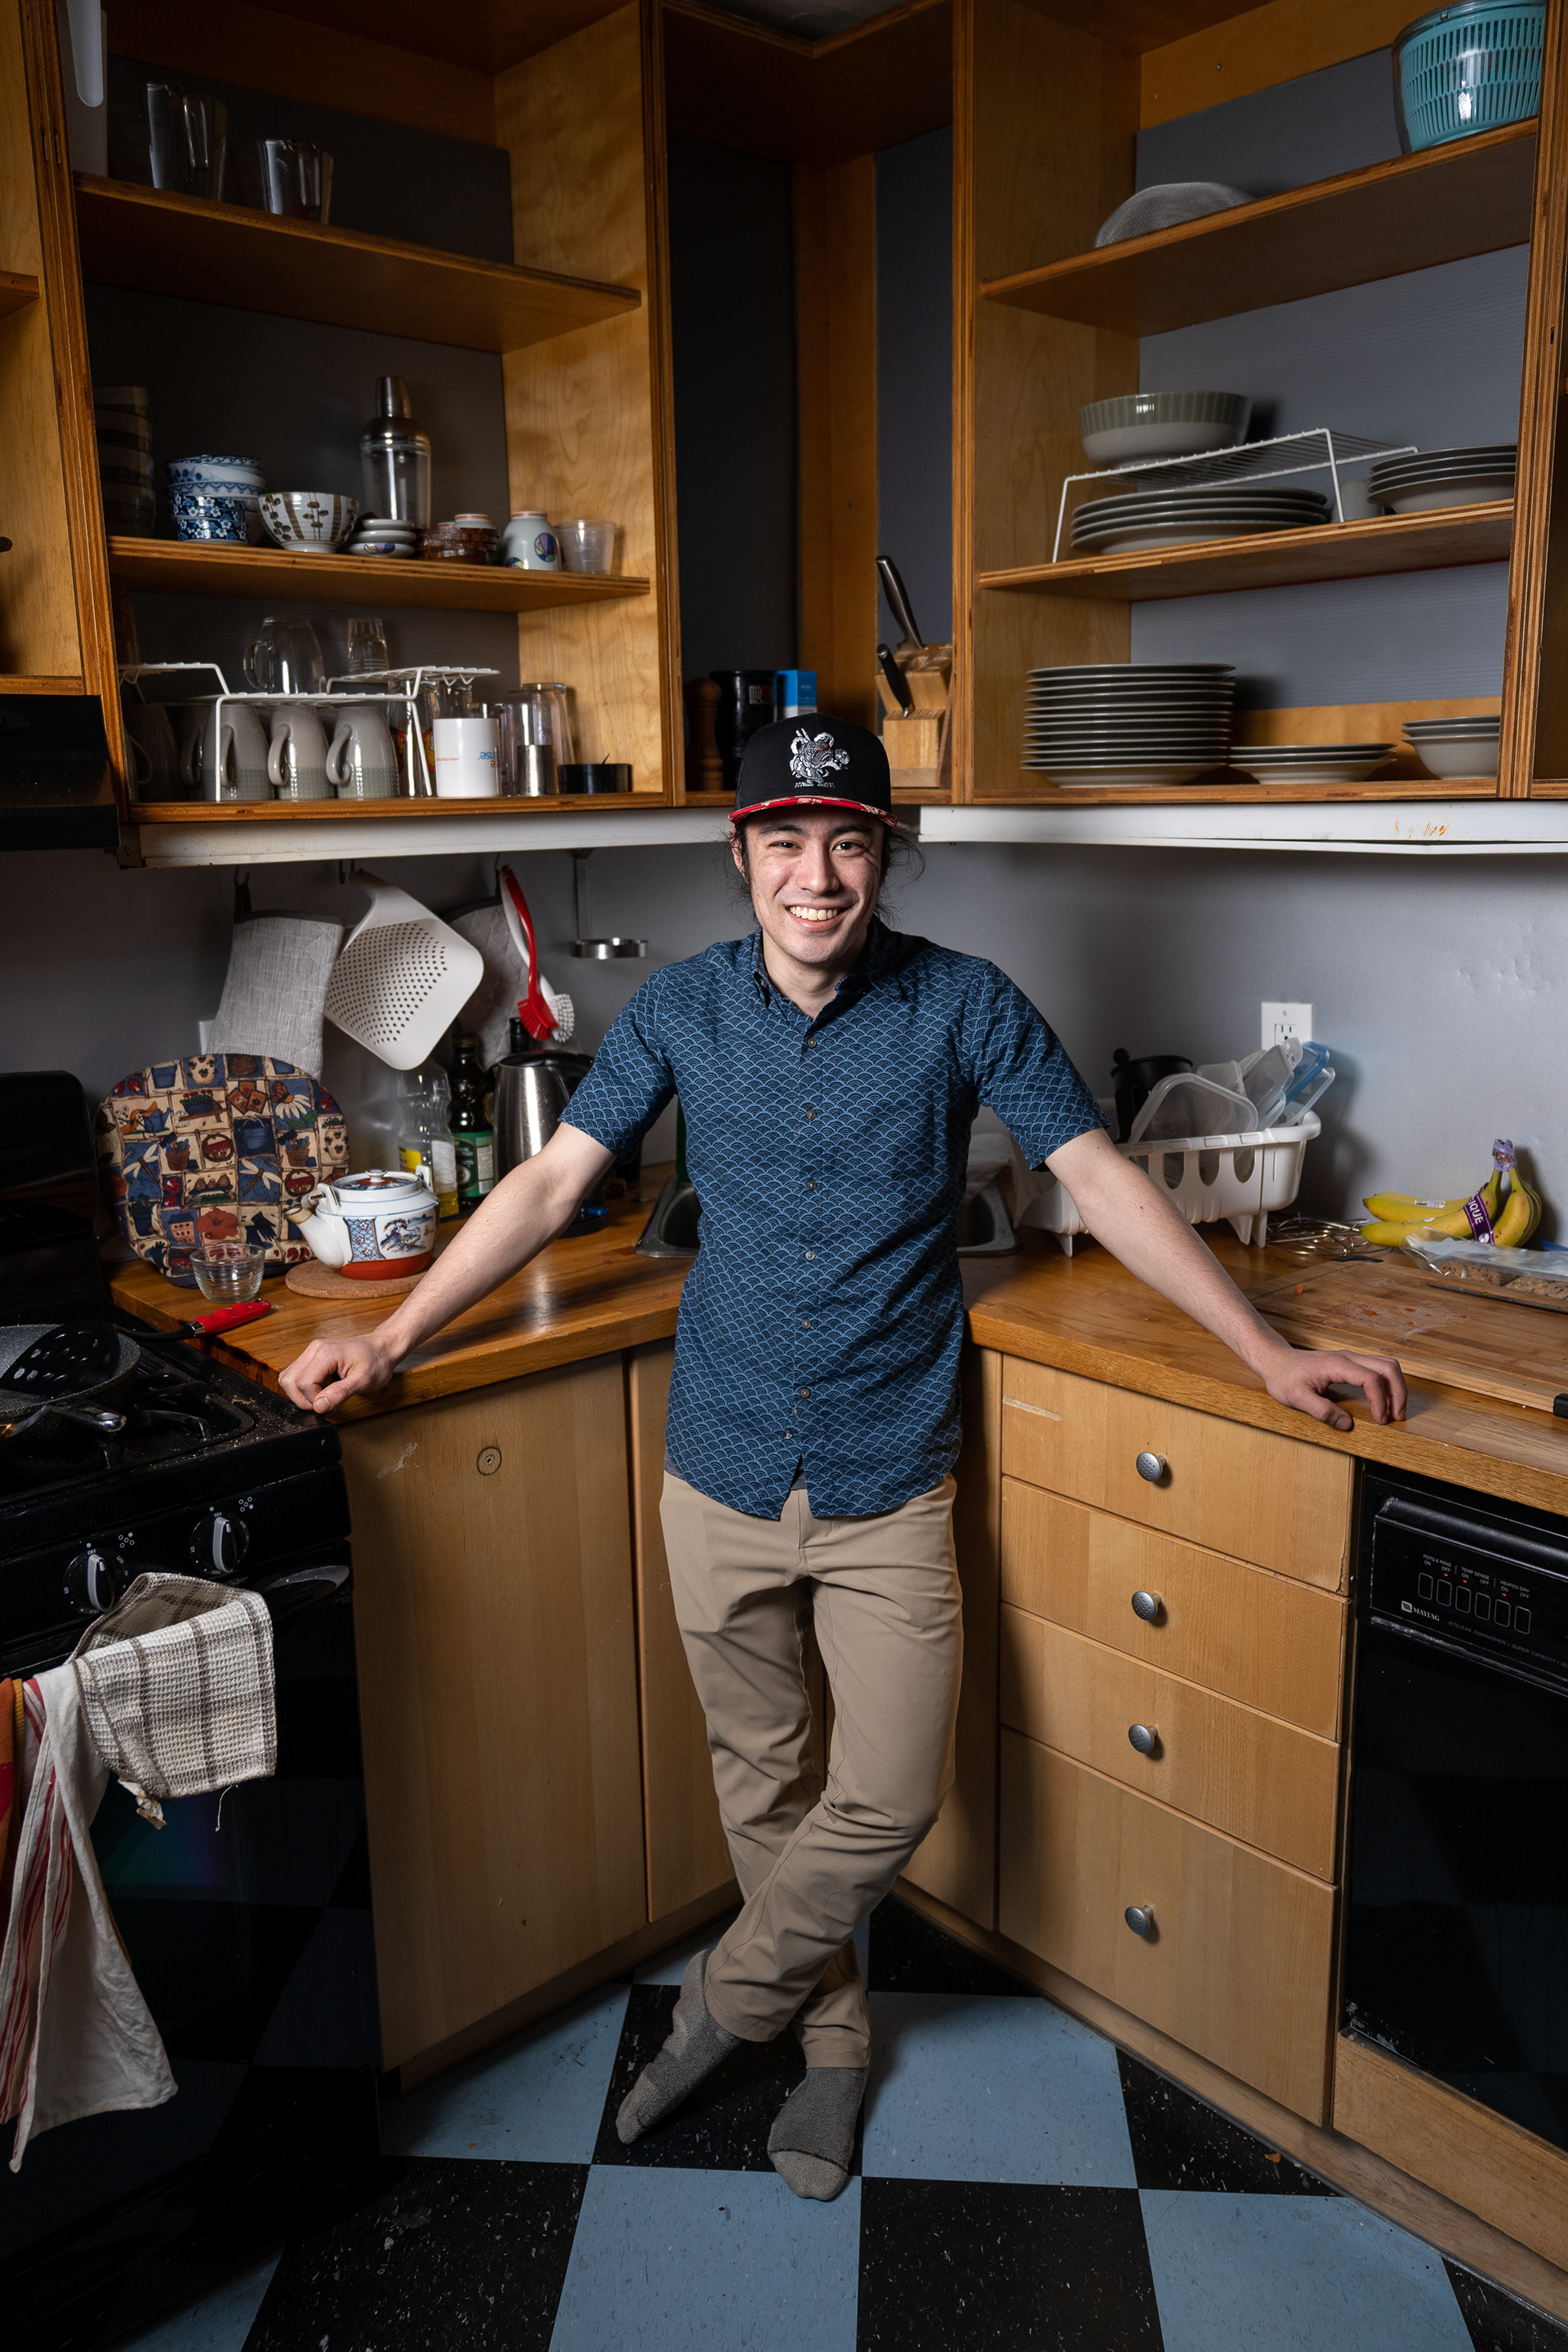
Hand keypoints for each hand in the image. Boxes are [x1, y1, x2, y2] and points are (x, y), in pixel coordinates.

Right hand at [278, 1332, 398, 1414]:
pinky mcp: (312, 1356)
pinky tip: (324, 1385)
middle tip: (325, 1400)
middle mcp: (314, 1349)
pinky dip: (306, 1386)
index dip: (314, 1400)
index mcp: (325, 1353)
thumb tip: (319, 1406)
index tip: (330, 1402)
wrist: (382, 1347)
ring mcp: (311, 1351)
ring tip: (326, 1391)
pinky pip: (297, 1375)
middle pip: (289, 1381)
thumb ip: (339, 1393)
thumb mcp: (363, 1381)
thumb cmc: (377, 1361)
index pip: (303, 1383)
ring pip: (289, 1378)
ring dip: (303, 1392)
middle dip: (303, 1398)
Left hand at [1260, 1342, 1406, 1432]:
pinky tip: (1385, 1399)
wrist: (1276, 1361)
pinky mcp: (1351, 1363)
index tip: (1380, 1420)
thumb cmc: (1284, 1378)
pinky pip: (1379, 1368)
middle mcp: (1348, 1357)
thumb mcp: (1297, 1398)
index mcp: (1337, 1365)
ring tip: (1395, 1410)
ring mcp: (1351, 1358)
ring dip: (1397, 1387)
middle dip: (1399, 1392)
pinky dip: (1388, 1383)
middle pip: (1388, 1367)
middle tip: (1398, 1416)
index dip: (1381, 1401)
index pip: (1371, 1379)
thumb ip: (1322, 1411)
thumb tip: (1348, 1424)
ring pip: (1387, 1365)